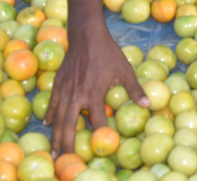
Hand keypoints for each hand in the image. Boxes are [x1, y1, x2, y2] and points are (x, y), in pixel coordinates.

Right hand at [45, 27, 148, 155]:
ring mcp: (66, 89)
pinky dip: (50, 114)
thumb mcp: (125, 70)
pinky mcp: (58, 82)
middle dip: (68, 144)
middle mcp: (77, 94)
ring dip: (56, 135)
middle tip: (66, 160)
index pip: (97, 121)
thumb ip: (134, 89)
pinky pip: (53, 102)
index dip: (100, 135)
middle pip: (70, 125)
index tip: (102, 147)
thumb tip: (148, 105)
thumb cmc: (108, 52)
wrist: (87, 35)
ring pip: (58, 117)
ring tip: (54, 151)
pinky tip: (48, 123)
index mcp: (94, 93)